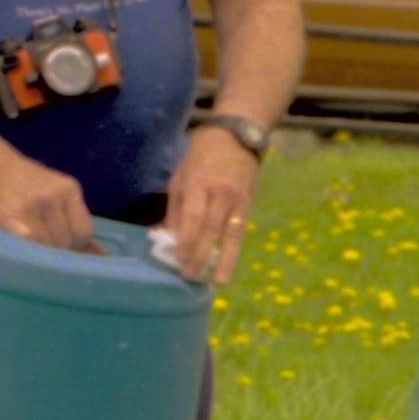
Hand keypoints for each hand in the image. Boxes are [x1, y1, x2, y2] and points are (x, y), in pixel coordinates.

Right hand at [0, 154, 93, 251]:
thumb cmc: (33, 186)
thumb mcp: (61, 195)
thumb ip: (78, 222)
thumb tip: (101, 256)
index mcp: (69, 190)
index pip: (83, 232)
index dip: (76, 244)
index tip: (66, 243)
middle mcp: (50, 197)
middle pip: (65, 241)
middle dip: (59, 248)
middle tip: (46, 241)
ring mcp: (28, 206)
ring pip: (46, 245)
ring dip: (41, 250)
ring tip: (33, 240)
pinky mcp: (6, 216)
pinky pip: (26, 243)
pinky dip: (27, 247)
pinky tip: (23, 242)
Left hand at [162, 128, 260, 286]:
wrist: (237, 137)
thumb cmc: (201, 157)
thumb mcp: (180, 177)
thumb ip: (176, 209)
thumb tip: (170, 239)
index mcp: (198, 184)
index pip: (193, 217)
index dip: (187, 241)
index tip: (178, 260)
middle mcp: (220, 194)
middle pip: (211, 230)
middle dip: (201, 256)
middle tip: (191, 277)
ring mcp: (237, 200)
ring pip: (231, 235)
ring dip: (224, 261)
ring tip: (219, 282)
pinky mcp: (248, 205)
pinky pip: (239, 232)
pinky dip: (233, 250)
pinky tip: (227, 265)